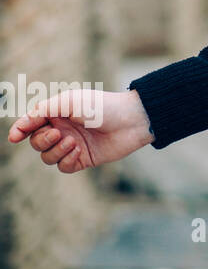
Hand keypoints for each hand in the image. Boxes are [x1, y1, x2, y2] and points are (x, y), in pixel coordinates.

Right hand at [7, 89, 154, 172]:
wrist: (131, 120)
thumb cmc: (102, 106)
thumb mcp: (70, 101)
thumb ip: (45, 110)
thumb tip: (23, 122)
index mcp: (58, 113)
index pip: (31, 124)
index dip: (19, 130)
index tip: (14, 137)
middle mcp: (63, 129)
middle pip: (37, 142)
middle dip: (43, 140)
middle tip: (59, 133)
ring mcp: (73, 145)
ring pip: (48, 157)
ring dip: (56, 151)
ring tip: (74, 142)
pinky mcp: (84, 158)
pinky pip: (64, 167)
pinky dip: (67, 161)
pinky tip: (78, 152)